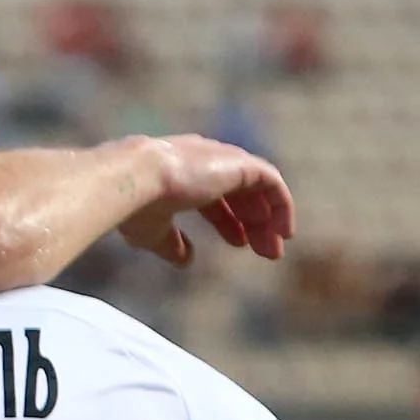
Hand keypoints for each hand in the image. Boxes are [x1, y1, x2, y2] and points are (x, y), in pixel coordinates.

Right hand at [116, 135, 292, 265]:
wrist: (136, 178)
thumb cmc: (136, 205)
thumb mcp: (153, 232)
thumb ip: (171, 244)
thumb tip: (186, 260)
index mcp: (183, 173)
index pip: (215, 195)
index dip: (228, 222)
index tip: (239, 244)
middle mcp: (205, 161)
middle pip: (240, 192)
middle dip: (253, 223)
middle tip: (265, 252)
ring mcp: (223, 160)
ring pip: (258, 188)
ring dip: (268, 219)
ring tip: (274, 250)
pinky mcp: (240, 164)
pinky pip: (271, 183)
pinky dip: (281, 205)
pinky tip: (284, 232)